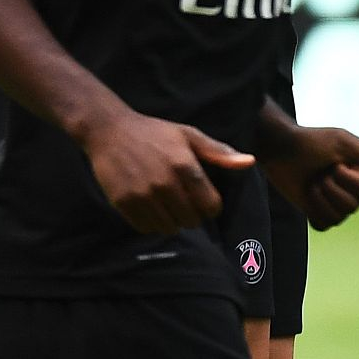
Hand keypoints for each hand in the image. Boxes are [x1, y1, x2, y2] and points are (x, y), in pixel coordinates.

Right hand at [77, 107, 254, 234]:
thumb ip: (219, 153)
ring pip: (168, 228)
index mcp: (184, 166)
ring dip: (169, 219)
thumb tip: (250, 162)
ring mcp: (142, 194)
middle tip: (179, 197)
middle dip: (189, 213)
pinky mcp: (123, 202)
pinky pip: (146, 228)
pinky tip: (147, 204)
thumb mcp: (188, 135)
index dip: (209, 205)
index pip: (211, 207)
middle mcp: (165, 183)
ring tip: (162, 201)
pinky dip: (149, 221)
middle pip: (191, 221)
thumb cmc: (153, 132)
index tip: (199, 196)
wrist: (108, 130)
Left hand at [262, 124, 358, 230]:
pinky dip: (312, 212)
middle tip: (319, 171)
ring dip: (318, 199)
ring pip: (337, 218)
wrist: (278, 148)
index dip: (342, 177)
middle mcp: (354, 191)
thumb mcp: (340, 141)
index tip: (333, 161)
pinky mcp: (318, 211)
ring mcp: (336, 202)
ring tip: (312, 181)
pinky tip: (307, 196)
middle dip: (328, 187)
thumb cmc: (310, 140)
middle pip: (351, 207)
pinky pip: (323, 225)